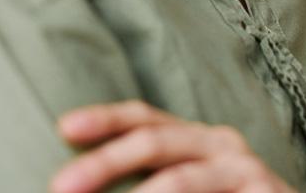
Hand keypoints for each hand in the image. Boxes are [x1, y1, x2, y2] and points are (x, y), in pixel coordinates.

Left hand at [50, 99, 296, 192]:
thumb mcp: (189, 188)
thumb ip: (151, 184)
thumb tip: (81, 186)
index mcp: (196, 140)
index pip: (145, 119)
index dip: (105, 119)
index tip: (64, 127)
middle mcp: (220, 145)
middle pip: (154, 140)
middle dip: (105, 162)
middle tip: (61, 185)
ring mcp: (244, 169)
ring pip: (182, 178)